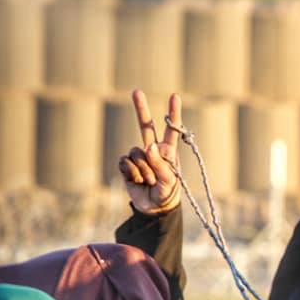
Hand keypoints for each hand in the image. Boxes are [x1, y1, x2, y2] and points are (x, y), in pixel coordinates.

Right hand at [118, 90, 182, 214]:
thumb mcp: (169, 180)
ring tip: (149, 181)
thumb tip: (149, 146)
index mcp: (168, 150)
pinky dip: (131, 173)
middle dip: (141, 109)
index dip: (173, 113)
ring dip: (143, 169)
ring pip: (136, 152)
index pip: (171, 129)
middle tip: (136, 91)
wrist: (153, 208)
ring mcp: (140, 156)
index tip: (174, 96)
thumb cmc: (167, 193)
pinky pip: (125, 162)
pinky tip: (137, 181)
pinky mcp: (127, 165)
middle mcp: (153, 150)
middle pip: (146, 126)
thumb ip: (159, 163)